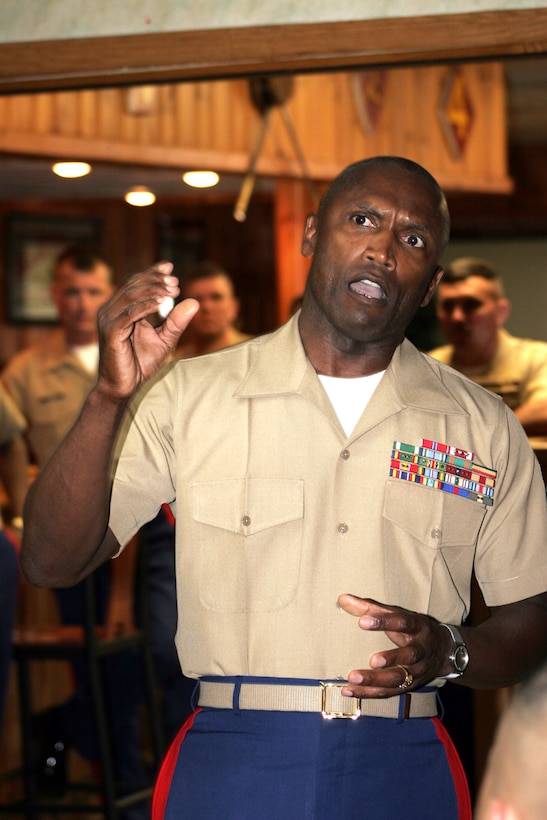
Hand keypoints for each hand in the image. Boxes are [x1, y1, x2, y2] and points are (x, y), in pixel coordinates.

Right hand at [96, 262, 198, 400]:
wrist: (124, 388)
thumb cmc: (141, 364)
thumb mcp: (165, 339)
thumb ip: (177, 321)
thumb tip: (195, 302)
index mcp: (121, 308)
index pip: (135, 283)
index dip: (151, 272)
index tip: (169, 266)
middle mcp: (111, 310)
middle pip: (133, 285)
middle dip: (155, 280)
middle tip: (175, 281)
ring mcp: (108, 320)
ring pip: (131, 296)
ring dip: (153, 290)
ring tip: (172, 289)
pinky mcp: (110, 332)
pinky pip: (129, 314)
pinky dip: (146, 306)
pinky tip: (162, 303)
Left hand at [337, 594, 449, 697]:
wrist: (444, 651)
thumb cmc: (413, 628)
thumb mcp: (398, 614)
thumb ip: (370, 607)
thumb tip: (342, 599)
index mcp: (417, 627)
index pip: (403, 622)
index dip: (384, 622)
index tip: (362, 621)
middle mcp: (420, 650)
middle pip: (408, 655)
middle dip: (391, 658)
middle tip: (372, 660)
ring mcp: (417, 671)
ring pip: (398, 679)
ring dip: (376, 680)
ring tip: (353, 678)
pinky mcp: (409, 686)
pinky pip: (388, 692)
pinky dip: (368, 693)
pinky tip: (348, 690)